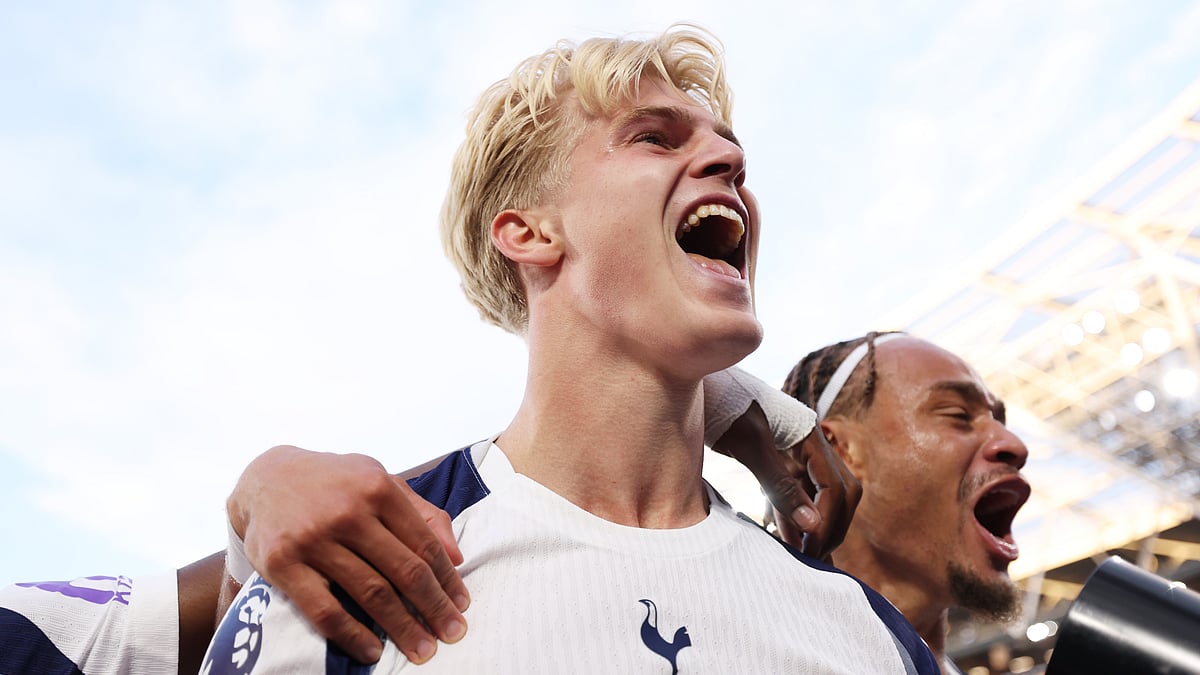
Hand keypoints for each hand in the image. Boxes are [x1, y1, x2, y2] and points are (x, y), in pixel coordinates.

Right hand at [227, 446, 468, 663]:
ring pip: (371, 594)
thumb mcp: (380, 481)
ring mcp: (314, 539)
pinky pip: (325, 610)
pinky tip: (373, 650)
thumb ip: (422, 514)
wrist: (265, 478)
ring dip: (402, 628)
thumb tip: (456, 557)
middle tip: (453, 634)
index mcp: (378, 489)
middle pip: (404, 571)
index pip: (424, 544)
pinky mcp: (284, 564)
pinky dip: (353, 636)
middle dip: (434, 608)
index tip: (462, 606)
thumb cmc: (335, 483)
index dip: (447, 580)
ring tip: (422, 650)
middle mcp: (349, 512)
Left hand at [710, 402, 859, 559]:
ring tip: (804, 558)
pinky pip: (796, 494)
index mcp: (811, 438)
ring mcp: (796, 454)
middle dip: (831, 527)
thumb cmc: (725, 409)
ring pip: (820, 497)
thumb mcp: (750, 447)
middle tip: (813, 558)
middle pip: (840, 494)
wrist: (699, 389)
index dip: (827, 522)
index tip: (811, 550)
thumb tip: (811, 525)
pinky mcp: (778, 462)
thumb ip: (780, 486)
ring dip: (814, 527)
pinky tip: (785, 541)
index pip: (836, 488)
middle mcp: (810, 446)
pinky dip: (793, 518)